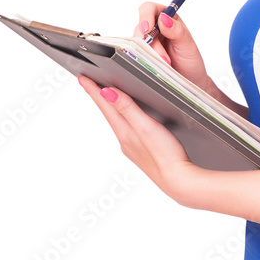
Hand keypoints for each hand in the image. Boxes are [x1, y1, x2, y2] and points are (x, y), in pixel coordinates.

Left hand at [77, 76, 199, 202]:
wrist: (178, 182)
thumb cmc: (165, 155)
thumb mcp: (145, 127)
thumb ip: (127, 109)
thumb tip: (107, 92)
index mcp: (124, 132)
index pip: (105, 106)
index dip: (93, 90)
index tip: (81, 78)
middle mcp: (125, 140)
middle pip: (108, 113)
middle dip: (99, 97)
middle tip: (89, 83)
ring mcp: (132, 147)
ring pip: (117, 122)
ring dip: (110, 108)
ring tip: (105, 97)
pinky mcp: (142, 151)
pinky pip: (127, 130)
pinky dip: (123, 119)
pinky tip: (128, 120)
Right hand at [134, 4, 211, 90]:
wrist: (189, 81)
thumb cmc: (191, 61)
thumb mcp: (187, 44)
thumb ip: (176, 30)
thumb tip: (164, 18)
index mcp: (167, 18)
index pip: (150, 9)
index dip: (145, 16)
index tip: (147, 29)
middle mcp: (155, 28)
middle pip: (140, 27)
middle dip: (150, 43)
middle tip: (162, 56)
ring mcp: (147, 42)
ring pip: (137, 42)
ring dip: (150, 54)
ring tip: (165, 64)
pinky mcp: (141, 55)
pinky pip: (135, 54)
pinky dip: (144, 60)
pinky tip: (155, 66)